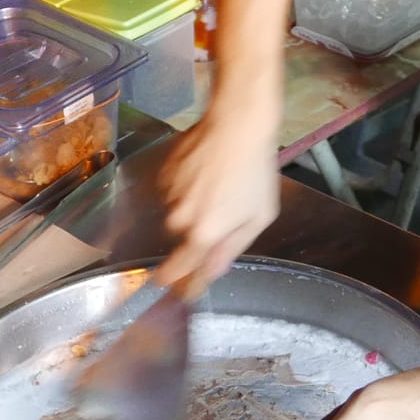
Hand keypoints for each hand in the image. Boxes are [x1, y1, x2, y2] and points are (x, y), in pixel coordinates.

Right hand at [147, 108, 280, 298]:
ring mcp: (166, 195)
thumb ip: (233, 247)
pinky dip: (186, 190)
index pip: (182, 274)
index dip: (184, 288)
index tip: (182, 295)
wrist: (236, 124)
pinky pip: (171, 194)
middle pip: (182, 243)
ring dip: (193, 210)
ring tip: (218, 187)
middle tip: (220, 216)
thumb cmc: (255, 172)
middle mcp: (178, 219)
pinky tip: (206, 173)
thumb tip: (213, 272)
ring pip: (177, 216)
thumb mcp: (258, 216)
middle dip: (196, 239)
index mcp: (204, 235)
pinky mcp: (161, 175)